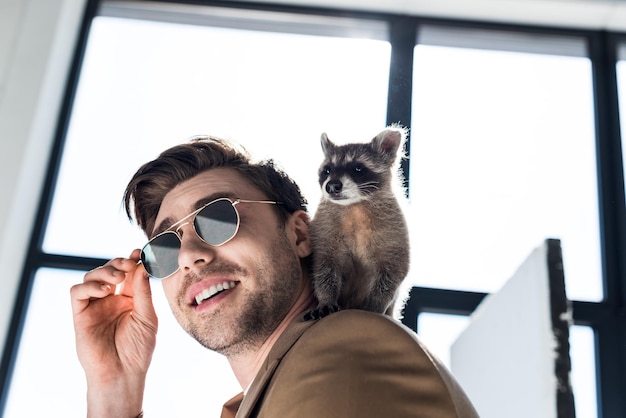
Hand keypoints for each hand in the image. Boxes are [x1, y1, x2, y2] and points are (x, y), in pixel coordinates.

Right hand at [70, 249, 156, 416]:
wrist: (122, 373)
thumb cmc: (138, 349)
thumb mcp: (147, 317)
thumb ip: (143, 292)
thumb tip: (142, 266)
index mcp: (130, 299)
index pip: (130, 273)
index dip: (133, 261)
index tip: (139, 252)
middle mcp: (112, 300)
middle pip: (110, 270)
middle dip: (119, 263)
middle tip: (129, 264)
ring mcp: (95, 306)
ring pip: (92, 276)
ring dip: (105, 271)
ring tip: (117, 278)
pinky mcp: (80, 314)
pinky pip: (78, 292)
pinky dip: (89, 285)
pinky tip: (104, 290)